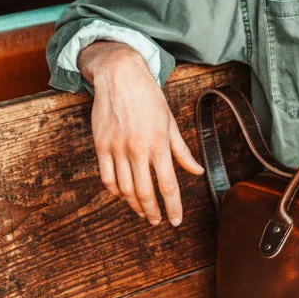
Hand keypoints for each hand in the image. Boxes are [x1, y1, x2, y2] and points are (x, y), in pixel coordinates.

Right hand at [78, 41, 204, 225]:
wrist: (120, 75)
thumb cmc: (150, 98)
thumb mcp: (171, 123)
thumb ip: (183, 151)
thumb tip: (198, 171)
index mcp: (159, 145)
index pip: (168, 186)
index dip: (173, 207)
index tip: (176, 221)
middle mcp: (138, 149)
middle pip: (145, 192)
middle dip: (153, 211)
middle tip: (157, 221)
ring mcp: (117, 148)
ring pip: (124, 188)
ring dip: (134, 204)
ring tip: (143, 212)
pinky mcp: (101, 144)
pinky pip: (107, 177)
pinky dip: (115, 191)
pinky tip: (123, 195)